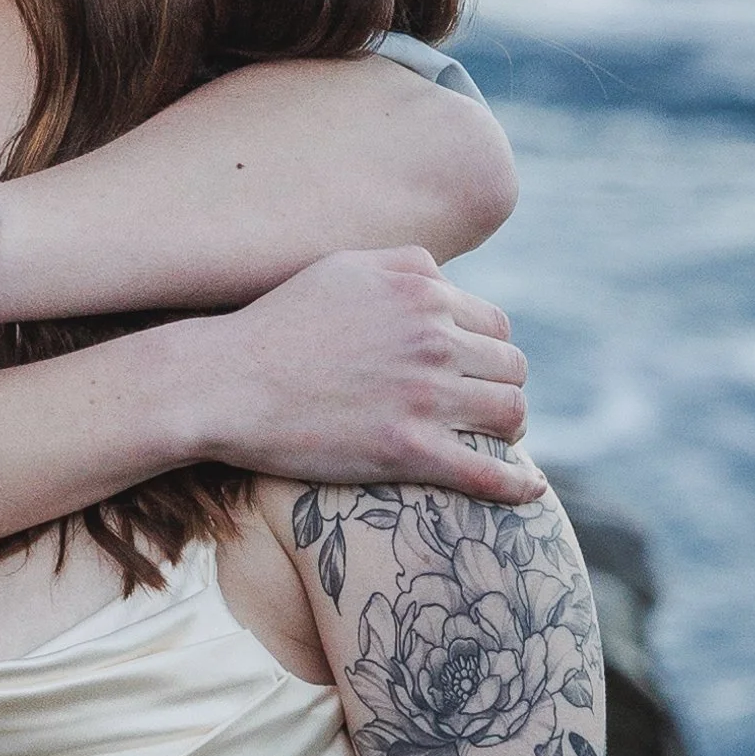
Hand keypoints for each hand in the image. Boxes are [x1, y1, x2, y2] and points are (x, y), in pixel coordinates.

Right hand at [200, 247, 542, 504]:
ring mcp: (423, 396)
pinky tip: (528, 491)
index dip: (489, 350)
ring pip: (510, 413)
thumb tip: (448, 280)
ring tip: (493, 440)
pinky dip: (515, 484)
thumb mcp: (341, 268)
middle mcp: (432, 339)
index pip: (495, 324)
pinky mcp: (406, 449)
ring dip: (509, 429)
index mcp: (422, 293)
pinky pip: (487, 472)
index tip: (473, 372)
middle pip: (512, 367)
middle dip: (502, 387)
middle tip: (482, 408)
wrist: (225, 382)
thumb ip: (404, 265)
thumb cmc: (275, 325)